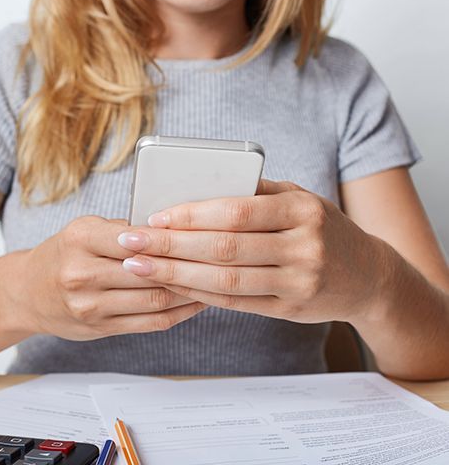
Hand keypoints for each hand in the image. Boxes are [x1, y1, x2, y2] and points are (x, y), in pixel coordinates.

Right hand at [12, 216, 205, 339]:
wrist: (28, 292)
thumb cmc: (63, 253)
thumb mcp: (84, 229)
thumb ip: (124, 228)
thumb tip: (172, 230)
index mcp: (80, 239)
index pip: (137, 238)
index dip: (172, 239)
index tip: (202, 234)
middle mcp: (82, 274)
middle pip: (150, 272)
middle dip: (188, 266)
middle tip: (221, 259)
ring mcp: (90, 307)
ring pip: (155, 300)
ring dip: (191, 292)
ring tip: (216, 281)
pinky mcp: (100, 329)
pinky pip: (150, 322)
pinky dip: (180, 313)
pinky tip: (198, 302)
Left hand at [117, 180, 386, 323]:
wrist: (367, 275)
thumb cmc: (324, 228)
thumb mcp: (300, 200)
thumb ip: (256, 193)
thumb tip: (196, 189)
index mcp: (302, 209)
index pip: (235, 212)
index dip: (190, 215)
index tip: (153, 217)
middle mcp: (304, 246)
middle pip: (224, 248)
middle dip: (171, 246)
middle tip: (131, 244)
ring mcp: (299, 282)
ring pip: (227, 280)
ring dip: (177, 275)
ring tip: (139, 268)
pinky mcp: (291, 309)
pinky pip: (237, 302)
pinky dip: (201, 294)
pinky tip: (173, 286)